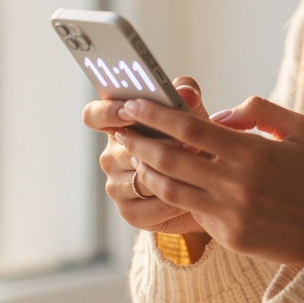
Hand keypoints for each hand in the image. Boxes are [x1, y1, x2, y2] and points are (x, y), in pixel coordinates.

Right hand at [82, 77, 210, 243]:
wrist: (209, 185)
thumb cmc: (194, 142)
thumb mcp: (193, 113)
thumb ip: (187, 95)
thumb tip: (186, 90)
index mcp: (117, 126)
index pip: (94, 115)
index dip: (108, 112)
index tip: (129, 108)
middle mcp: (111, 156)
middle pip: (125, 148)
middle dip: (160, 143)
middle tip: (190, 142)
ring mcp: (116, 185)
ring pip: (140, 177)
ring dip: (171, 173)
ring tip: (198, 167)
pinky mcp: (129, 212)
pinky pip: (149, 206)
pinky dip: (173, 200)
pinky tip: (192, 194)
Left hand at [114, 96, 303, 266]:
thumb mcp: (300, 129)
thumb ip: (259, 111)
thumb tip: (221, 115)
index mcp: (253, 152)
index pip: (191, 129)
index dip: (157, 115)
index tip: (134, 104)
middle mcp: (237, 184)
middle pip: (171, 159)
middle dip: (139, 140)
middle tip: (122, 128)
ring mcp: (230, 214)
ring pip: (171, 190)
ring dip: (147, 171)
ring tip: (136, 156)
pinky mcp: (228, 237)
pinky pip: (192, 211)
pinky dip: (177, 194)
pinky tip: (167, 181)